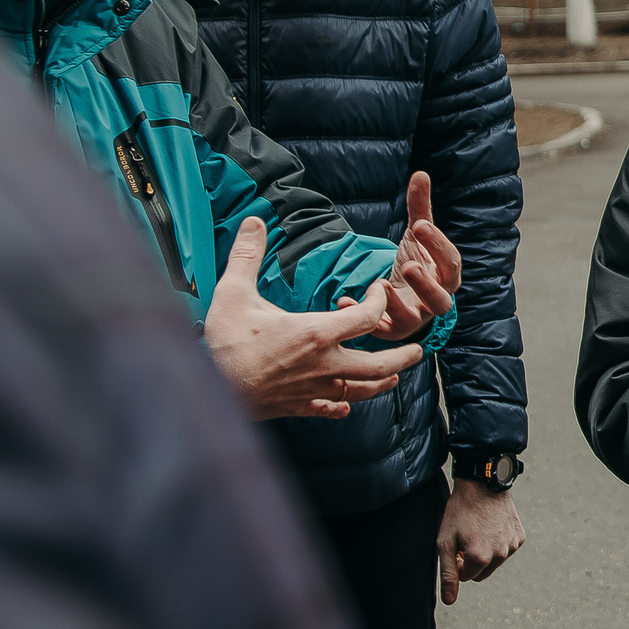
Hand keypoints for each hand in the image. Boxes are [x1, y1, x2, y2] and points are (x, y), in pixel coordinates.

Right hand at [206, 217, 424, 418]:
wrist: (210, 393)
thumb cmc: (223, 344)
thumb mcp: (232, 293)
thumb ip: (247, 256)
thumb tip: (254, 220)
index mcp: (317, 333)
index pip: (369, 317)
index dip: (379, 302)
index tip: (376, 291)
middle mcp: (325, 365)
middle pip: (380, 364)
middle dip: (403, 356)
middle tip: (418, 349)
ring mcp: (316, 390)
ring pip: (363, 391)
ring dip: (383, 382)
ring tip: (395, 376)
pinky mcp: (301, 408)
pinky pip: (333, 408)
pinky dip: (344, 405)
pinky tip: (346, 405)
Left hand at [370, 170, 463, 340]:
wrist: (404, 295)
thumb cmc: (416, 262)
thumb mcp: (416, 236)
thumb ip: (420, 208)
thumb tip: (420, 173)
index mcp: (445, 276)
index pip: (451, 263)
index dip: (438, 245)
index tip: (419, 226)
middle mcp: (434, 301)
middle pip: (441, 300)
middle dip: (426, 285)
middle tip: (409, 267)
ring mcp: (414, 318)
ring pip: (413, 321)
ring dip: (397, 305)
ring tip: (380, 285)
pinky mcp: (391, 331)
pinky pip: (380, 330)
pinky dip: (364, 318)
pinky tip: (345, 300)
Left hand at [437, 477, 525, 604]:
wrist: (482, 484)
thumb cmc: (460, 511)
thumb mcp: (445, 542)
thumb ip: (448, 574)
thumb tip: (449, 600)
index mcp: (480, 558)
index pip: (466, 576)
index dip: (457, 562)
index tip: (455, 545)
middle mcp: (500, 555)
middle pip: (481, 572)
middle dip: (472, 561)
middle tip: (465, 539)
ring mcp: (512, 546)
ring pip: (494, 561)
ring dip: (486, 552)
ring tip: (479, 530)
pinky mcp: (519, 537)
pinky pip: (506, 549)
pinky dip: (498, 542)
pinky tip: (492, 526)